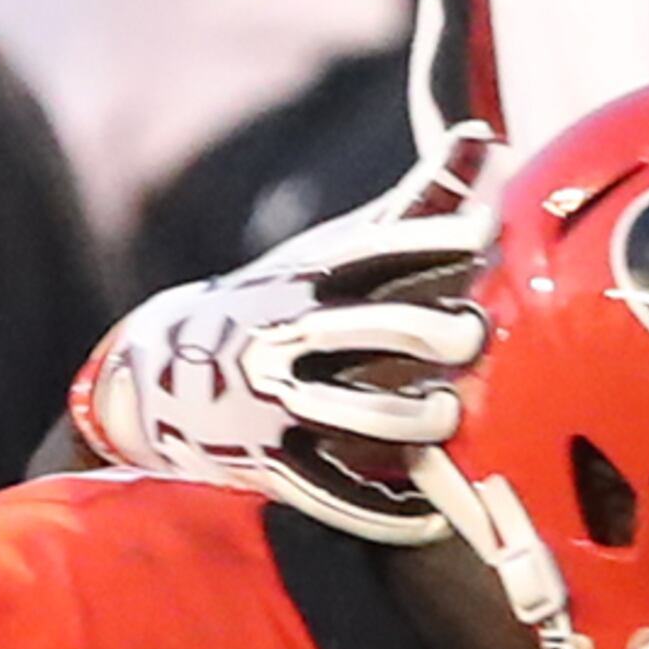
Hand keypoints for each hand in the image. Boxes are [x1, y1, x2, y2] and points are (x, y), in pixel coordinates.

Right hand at [70, 134, 493, 541]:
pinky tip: (429, 510)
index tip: (486, 236)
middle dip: (448, 334)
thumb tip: (486, 137)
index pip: (388, 249)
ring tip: (445, 413)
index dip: (443, 241)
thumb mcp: (335, 249)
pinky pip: (343, 498)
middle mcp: (300, 335)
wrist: (163, 375)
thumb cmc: (280, 303)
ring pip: (378, 419)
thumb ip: (418, 202)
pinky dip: (392, 511)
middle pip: (394, 331)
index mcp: (318, 277)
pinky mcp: (274, 466)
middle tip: (468, 338)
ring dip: (427, 419)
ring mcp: (284, 404)